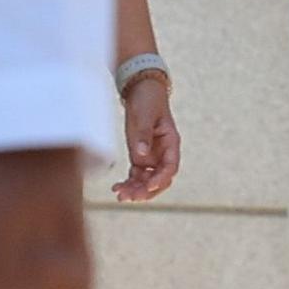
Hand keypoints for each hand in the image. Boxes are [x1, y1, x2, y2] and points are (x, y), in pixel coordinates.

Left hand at [113, 71, 179, 202]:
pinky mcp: (139, 156)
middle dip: (146, 190)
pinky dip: (128, 183)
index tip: (148, 186)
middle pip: (159, 179)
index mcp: (171, 143)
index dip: (161, 179)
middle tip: (130, 197)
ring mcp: (151, 156)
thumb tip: (141, 156)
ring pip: (146, 180)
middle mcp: (162, 153)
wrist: (141, 90)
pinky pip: (135, 175)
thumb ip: (143, 135)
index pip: (170, 167)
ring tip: (120, 196)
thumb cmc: (147, 101)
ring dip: (135, 190)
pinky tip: (117, 188)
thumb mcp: (144, 115)